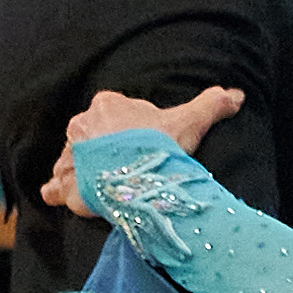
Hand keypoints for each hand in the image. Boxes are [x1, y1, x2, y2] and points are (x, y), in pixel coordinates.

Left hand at [41, 83, 244, 214]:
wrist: (145, 176)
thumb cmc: (162, 144)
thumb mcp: (190, 120)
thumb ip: (211, 104)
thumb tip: (237, 94)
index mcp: (107, 105)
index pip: (108, 113)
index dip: (119, 130)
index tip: (131, 147)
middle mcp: (83, 125)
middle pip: (87, 138)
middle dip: (95, 152)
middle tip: (114, 170)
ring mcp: (72, 154)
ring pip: (70, 162)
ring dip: (76, 173)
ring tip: (92, 187)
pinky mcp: (66, 183)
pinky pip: (56, 187)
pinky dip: (56, 192)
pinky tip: (61, 198)